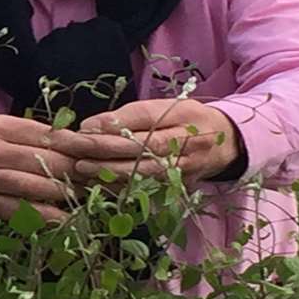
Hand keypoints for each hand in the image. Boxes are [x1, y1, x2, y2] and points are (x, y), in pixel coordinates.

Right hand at [0, 114, 98, 223]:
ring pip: (34, 185)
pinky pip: (18, 209)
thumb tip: (77, 144)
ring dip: (66, 194)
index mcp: (1, 125)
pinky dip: (44, 216)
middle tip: (106, 182)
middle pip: (46, 160)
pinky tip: (65, 220)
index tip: (107, 155)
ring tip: (90, 200)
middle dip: (80, 172)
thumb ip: (31, 136)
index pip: (50, 134)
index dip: (82, 147)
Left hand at [72, 99, 243, 187]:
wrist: (225, 145)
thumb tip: (91, 125)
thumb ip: (130, 116)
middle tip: (73, 148)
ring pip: (142, 174)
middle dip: (103, 149)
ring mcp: (183, 170)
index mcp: (184, 117)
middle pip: (141, 148)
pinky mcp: (177, 189)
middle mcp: (186, 145)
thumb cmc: (186, 121)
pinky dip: (119, 188)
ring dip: (108, 172)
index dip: (114, 125)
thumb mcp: (165, 107)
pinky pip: (145, 190)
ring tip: (80, 168)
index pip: (145, 120)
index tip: (83, 127)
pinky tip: (96, 185)